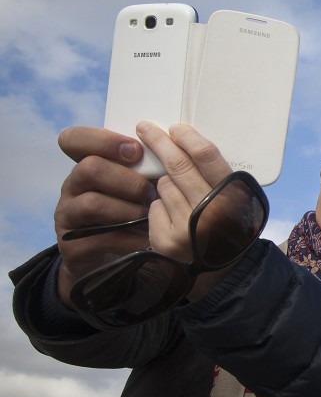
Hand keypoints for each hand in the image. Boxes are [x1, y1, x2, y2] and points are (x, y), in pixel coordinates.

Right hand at [54, 127, 155, 306]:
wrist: (111, 257)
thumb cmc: (130, 208)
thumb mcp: (135, 182)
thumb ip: (144, 165)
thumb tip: (176, 150)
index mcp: (85, 163)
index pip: (74, 139)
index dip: (104, 140)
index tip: (136, 149)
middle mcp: (72, 186)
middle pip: (89, 167)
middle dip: (128, 179)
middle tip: (150, 191)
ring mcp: (68, 216)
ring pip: (92, 203)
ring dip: (129, 209)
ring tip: (150, 216)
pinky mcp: (72, 245)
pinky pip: (101, 238)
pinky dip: (129, 237)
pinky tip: (147, 238)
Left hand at [136, 122, 236, 298]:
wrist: (224, 275)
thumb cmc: (230, 229)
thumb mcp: (237, 202)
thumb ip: (219, 178)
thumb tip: (185, 144)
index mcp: (233, 197)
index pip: (206, 157)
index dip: (187, 137)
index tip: (175, 128)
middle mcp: (210, 212)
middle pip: (177, 166)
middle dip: (158, 143)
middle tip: (144, 128)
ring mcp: (185, 228)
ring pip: (162, 186)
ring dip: (165, 184)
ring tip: (178, 196)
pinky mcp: (165, 241)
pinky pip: (153, 208)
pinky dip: (159, 208)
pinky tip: (171, 218)